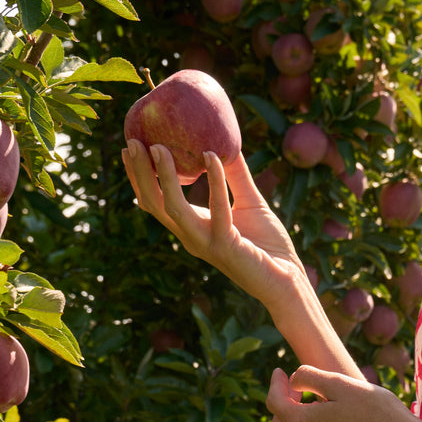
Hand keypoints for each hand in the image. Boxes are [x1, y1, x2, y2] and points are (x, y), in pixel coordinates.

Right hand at [122, 139, 305, 306]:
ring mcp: (206, 243)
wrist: (288, 279)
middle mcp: (191, 237)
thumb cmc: (269, 245)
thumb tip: (226, 143)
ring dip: (165, 177)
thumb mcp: (249, 202)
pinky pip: (217, 210)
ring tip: (159, 147)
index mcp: (192, 227)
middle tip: (134, 142)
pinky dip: (214, 181)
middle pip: (155, 204)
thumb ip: (236, 176)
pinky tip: (212, 157)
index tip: (132, 146)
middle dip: (140, 174)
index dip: (140, 177)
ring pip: (173, 209)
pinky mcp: (226, 246)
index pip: (156, 202)